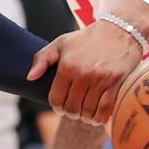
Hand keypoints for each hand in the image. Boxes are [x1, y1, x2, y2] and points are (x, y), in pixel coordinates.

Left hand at [28, 0, 148, 123]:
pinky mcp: (116, 83)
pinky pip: (105, 110)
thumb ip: (42, 59)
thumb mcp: (61, 43)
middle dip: (71, 113)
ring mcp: (100, 79)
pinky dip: (99, 117)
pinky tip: (97, 116)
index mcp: (67, 66)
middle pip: (72, 108)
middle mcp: (83, 74)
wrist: (118, 30)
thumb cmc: (87, 38)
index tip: (60, 106)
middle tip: (74, 110)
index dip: (56, 107)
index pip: (56, 99)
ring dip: (85, 117)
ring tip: (85, 113)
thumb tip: (30, 77)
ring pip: (88, 111)